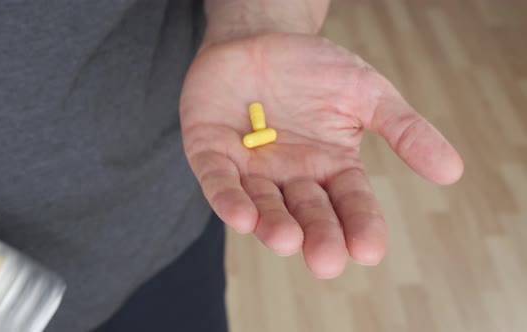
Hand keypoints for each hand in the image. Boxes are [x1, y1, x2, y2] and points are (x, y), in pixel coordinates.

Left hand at [180, 33, 462, 277]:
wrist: (259, 36)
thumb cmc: (313, 68)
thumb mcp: (366, 92)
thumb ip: (404, 129)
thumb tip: (453, 170)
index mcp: (331, 167)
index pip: (351, 202)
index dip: (360, 225)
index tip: (369, 249)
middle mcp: (291, 176)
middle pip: (307, 213)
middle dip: (317, 236)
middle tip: (326, 259)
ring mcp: (250, 168)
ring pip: (263, 205)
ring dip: (273, 225)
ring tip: (287, 240)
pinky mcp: (211, 153)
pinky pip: (218, 181)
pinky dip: (228, 199)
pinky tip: (242, 216)